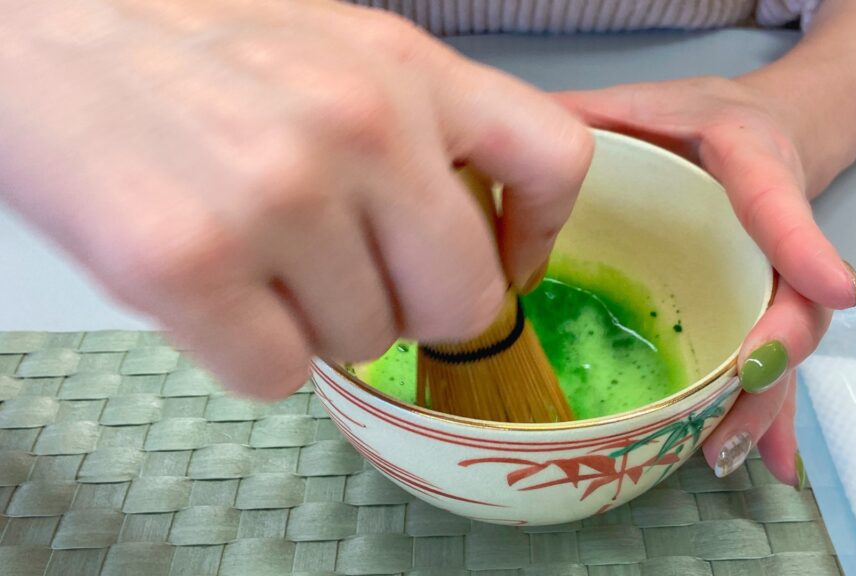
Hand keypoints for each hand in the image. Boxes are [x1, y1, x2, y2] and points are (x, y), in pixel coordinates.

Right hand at [0, 1, 592, 398]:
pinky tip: (218, 296)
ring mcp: (277, 199)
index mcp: (406, 67)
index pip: (554, 162)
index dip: (536, 235)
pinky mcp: (188, 266)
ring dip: (318, 325)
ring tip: (257, 259)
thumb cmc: (193, 46)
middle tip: (352, 279)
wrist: (39, 30)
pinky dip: (253, 354)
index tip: (503, 263)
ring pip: (366, 345)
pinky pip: (279, 376)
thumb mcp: (337, 51)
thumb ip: (418, 132)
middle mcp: (360, 128)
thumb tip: (477, 238)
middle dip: (413, 309)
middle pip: (465, 299)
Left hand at [556, 77, 855, 485]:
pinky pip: (768, 367)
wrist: (765, 130)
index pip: (778, 201)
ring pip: (782, 348)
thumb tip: (526, 134)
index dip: (801, 244)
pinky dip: (765, 415)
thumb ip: (597, 112)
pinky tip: (759, 461)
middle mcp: (772, 233)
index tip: (833, 288)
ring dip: (762, 404)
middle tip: (748, 381)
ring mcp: (771, 278)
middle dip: (777, 348)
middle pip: (792, 298)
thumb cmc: (703, 117)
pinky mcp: (760, 309)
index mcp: (753, 164)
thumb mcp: (649, 98)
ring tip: (726, 450)